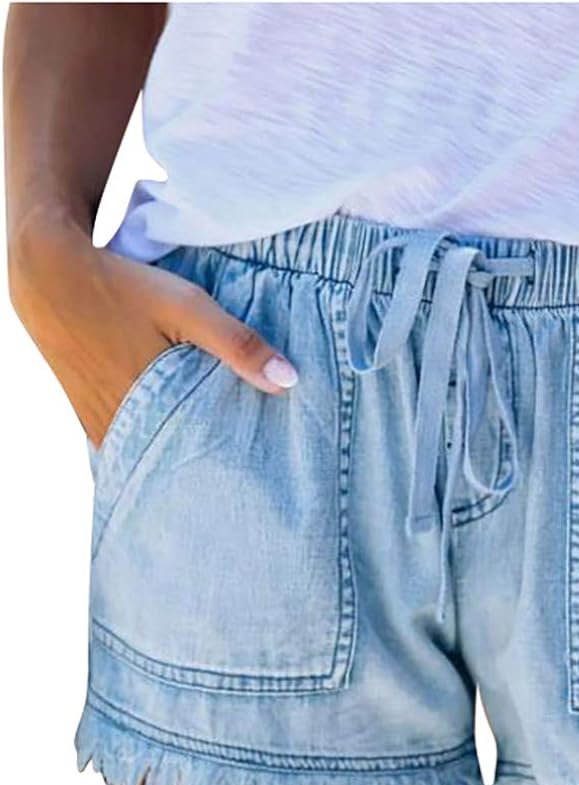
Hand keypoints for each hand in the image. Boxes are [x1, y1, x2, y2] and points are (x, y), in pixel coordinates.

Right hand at [7, 207, 298, 448]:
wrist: (48, 274)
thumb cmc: (123, 288)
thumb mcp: (188, 307)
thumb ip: (238, 344)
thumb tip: (289, 382)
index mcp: (147, 409)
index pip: (197, 460)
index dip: (227, 468)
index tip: (256, 475)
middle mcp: (120, 427)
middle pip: (175, 461)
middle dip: (208, 465)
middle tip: (244, 474)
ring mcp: (100, 425)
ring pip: (151, 453)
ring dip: (179, 454)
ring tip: (217, 458)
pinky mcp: (90, 416)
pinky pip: (129, 442)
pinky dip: (154, 441)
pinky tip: (178, 436)